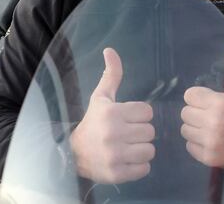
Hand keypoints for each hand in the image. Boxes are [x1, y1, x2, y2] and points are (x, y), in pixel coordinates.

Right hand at [69, 48, 155, 183]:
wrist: (73, 154)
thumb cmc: (93, 122)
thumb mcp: (101, 98)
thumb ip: (111, 75)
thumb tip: (110, 50)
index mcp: (112, 113)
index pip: (148, 112)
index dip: (140, 116)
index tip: (128, 119)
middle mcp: (113, 133)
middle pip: (150, 132)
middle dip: (141, 133)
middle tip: (127, 134)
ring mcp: (115, 155)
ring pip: (150, 150)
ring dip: (142, 150)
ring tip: (127, 148)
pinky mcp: (117, 173)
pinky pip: (145, 169)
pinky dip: (138, 167)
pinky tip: (126, 161)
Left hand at [180, 41, 223, 169]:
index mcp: (221, 104)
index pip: (190, 96)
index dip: (198, 97)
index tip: (209, 100)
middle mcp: (214, 124)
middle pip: (185, 113)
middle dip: (196, 112)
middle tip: (209, 114)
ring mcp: (211, 143)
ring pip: (185, 130)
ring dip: (195, 128)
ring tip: (210, 127)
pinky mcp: (209, 158)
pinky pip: (189, 146)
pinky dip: (197, 144)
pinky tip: (211, 140)